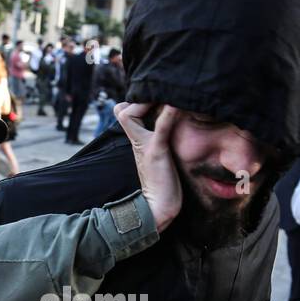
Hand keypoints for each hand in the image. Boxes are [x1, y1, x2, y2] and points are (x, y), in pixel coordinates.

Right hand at [116, 102, 181, 231]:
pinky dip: (168, 113)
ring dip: (146, 101)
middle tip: (158, 95)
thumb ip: (160, 140)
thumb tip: (169, 128)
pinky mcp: (156, 151)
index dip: (134, 103)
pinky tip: (176, 103)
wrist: (158, 207)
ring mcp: (145, 145)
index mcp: (137, 141)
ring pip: (131, 115)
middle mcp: (137, 141)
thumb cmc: (162, 184)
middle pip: (123, 111)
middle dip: (138, 100)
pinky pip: (159, 127)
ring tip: (164, 93)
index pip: (123, 113)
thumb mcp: (159, 156)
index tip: (153, 98)